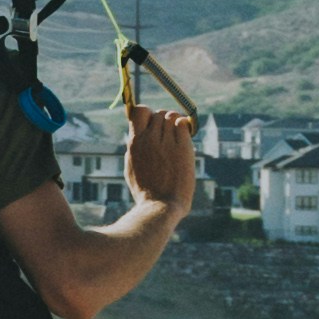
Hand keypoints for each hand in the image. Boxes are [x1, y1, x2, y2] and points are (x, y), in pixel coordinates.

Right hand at [122, 88, 199, 215]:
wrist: (161, 206)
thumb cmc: (146, 192)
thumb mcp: (132, 167)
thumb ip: (135, 149)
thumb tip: (136, 136)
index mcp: (135, 143)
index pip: (139, 111)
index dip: (147, 113)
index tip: (152, 122)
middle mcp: (149, 139)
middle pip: (159, 114)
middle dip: (165, 120)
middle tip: (170, 133)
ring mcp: (166, 143)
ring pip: (172, 117)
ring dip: (177, 122)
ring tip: (180, 134)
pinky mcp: (182, 148)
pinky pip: (184, 124)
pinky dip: (186, 126)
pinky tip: (186, 135)